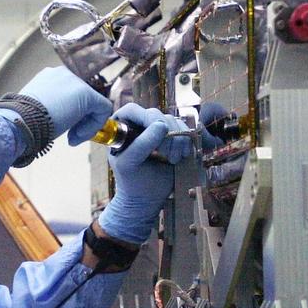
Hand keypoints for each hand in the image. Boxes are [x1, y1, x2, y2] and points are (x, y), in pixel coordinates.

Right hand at [17, 66, 113, 144]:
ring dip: (85, 125)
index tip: (64, 129)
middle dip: (79, 120)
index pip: (70, 94)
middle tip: (71, 135)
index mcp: (49, 76)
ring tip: (72, 137)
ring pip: (93, 104)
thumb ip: (50, 108)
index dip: (70, 114)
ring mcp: (75, 82)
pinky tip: (77, 135)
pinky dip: (94, 125)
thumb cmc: (22, 120)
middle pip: (83, 99)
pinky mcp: (86, 93)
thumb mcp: (36, 109)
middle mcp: (63, 74)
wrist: (19, 121)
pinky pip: (102, 109)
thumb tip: (60, 118)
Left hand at [97, 104, 190, 243]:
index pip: (132, 110)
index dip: (146, 117)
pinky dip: (185, 142)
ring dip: (177, 140)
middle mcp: (139, 125)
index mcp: (121, 128)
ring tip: (172, 159)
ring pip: (172, 121)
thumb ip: (141, 144)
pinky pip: (184, 130)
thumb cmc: (132, 180)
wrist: (145, 197)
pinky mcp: (173, 138)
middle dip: (164, 133)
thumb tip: (161, 126)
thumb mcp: (130, 163)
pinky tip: (180, 156)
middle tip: (164, 153)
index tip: (158, 130)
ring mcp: (157, 130)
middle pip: (156, 114)